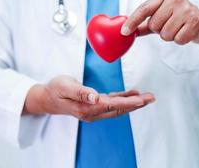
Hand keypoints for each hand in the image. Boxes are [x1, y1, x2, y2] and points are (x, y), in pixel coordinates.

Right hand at [23, 75, 154, 121]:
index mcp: (86, 107)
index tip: (141, 99)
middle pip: (119, 109)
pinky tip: (131, 95)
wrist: (47, 98)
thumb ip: (80, 92)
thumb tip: (94, 97)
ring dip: (132, 103)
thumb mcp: (65, 87)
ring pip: (118, 107)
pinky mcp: (94, 106)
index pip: (112, 105)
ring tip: (146, 97)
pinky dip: (123, 99)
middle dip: (136, 104)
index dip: (128, 102)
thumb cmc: (55, 90)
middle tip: (151, 98)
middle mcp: (92, 112)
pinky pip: (112, 104)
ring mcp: (94, 110)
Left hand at [121, 0, 198, 67]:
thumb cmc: (180, 19)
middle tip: (170, 25)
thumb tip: (128, 31)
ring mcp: (186, 10)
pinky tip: (186, 33)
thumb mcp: (162, 17)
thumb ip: (145, 24)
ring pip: (165, 34)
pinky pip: (177, 39)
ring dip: (170, 36)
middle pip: (154, 25)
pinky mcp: (195, 23)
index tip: (124, 32)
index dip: (132, 21)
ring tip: (178, 29)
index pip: (144, 9)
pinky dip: (180, 40)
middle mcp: (176, 0)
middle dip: (159, 30)